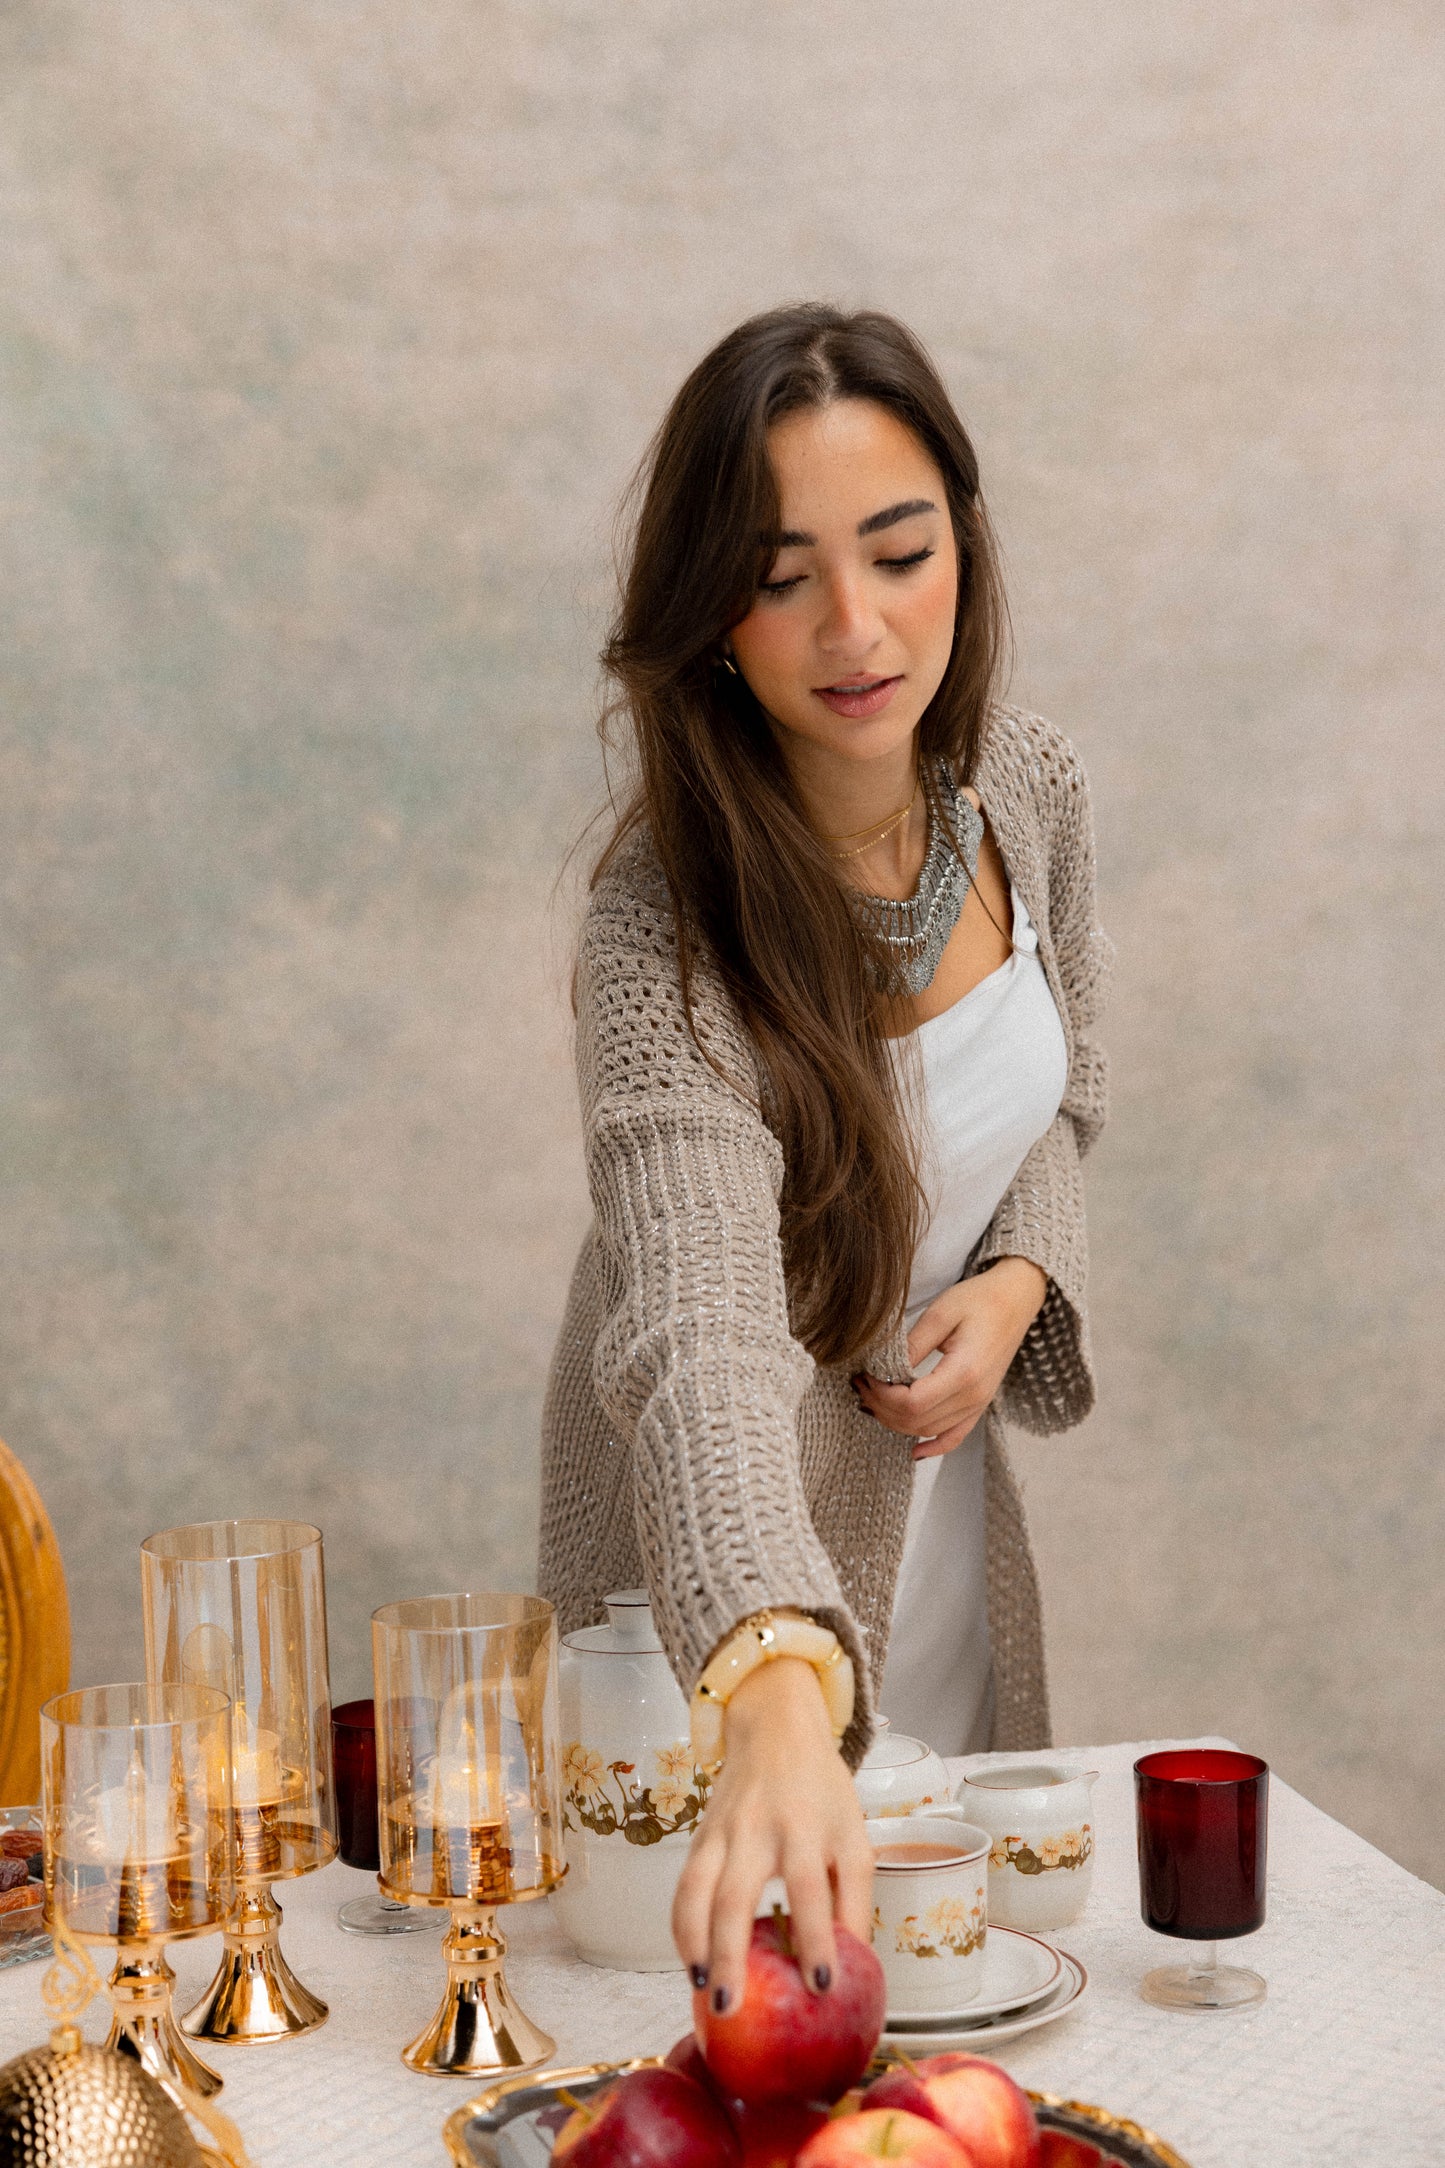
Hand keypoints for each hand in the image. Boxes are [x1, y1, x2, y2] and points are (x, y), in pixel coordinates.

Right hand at [671, 1657, 872, 2014]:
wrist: (775, 1730)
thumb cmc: (821, 1791)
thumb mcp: (853, 1834)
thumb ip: (854, 1898)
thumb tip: (856, 1964)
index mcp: (804, 1828)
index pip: (809, 1890)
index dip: (815, 1939)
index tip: (822, 1988)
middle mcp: (756, 1829)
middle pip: (735, 1895)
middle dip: (729, 1953)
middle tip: (731, 2006)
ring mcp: (720, 1832)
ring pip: (694, 1890)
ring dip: (693, 1943)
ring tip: (701, 1989)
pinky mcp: (699, 1837)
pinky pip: (683, 1886)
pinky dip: (681, 1927)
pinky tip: (691, 1962)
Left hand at [854, 1256, 1046, 1458]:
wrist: (1016, 1299)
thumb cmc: (980, 1300)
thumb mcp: (941, 1313)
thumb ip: (912, 1345)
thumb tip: (883, 1370)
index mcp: (964, 1373)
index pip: (912, 1403)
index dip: (882, 1395)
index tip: (865, 1375)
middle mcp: (974, 1396)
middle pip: (917, 1421)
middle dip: (882, 1407)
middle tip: (861, 1384)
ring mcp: (979, 1404)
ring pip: (929, 1430)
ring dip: (897, 1421)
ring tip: (873, 1399)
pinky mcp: (980, 1404)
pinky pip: (955, 1436)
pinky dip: (934, 1446)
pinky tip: (914, 1451)